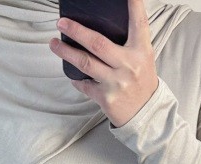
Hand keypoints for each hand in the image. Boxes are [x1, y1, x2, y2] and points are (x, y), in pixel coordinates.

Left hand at [49, 0, 158, 127]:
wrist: (146, 115)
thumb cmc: (141, 81)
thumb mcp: (143, 58)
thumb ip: (130, 42)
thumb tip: (104, 24)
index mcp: (141, 51)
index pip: (139, 23)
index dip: (134, 5)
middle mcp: (129, 65)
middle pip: (98, 43)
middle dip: (76, 31)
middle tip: (61, 22)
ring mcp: (116, 83)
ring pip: (85, 63)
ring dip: (66, 52)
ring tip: (54, 44)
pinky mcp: (106, 98)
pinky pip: (85, 85)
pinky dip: (77, 79)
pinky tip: (73, 75)